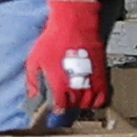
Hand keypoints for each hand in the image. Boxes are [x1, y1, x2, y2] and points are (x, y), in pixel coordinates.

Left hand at [23, 0, 105, 121]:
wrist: (75, 25)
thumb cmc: (54, 40)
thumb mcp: (34, 60)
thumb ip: (33, 81)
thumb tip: (33, 96)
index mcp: (59, 85)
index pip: (59, 108)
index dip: (56, 111)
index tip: (52, 110)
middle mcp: (77, 87)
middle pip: (73, 107)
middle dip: (66, 107)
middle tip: (62, 102)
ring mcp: (91, 83)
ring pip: (88, 105)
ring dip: (80, 104)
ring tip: (74, 99)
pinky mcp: (102, 78)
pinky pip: (102, 98)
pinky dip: (96, 101)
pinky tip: (89, 97)